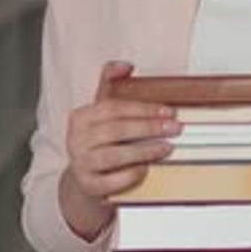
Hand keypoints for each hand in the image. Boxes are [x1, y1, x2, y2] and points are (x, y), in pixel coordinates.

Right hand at [59, 61, 181, 238]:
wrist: (86, 177)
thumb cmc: (99, 140)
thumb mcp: (102, 111)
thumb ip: (111, 84)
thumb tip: (125, 66)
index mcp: (81, 117)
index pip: (114, 108)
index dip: (143, 109)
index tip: (168, 111)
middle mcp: (76, 139)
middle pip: (115, 130)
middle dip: (149, 128)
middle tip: (174, 128)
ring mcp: (80, 163)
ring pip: (113, 156)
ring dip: (143, 151)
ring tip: (165, 148)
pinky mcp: (88, 185)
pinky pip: (109, 182)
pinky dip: (129, 175)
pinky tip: (145, 169)